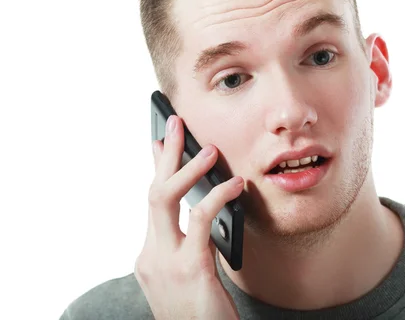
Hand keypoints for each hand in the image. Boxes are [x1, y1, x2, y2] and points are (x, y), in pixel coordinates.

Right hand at [134, 115, 242, 319]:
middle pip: (152, 192)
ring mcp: (165, 263)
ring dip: (185, 169)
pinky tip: (235, 185)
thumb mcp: (192, 275)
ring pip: (163, 200)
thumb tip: (203, 211)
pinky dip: (216, 197)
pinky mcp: (189, 269)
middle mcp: (151, 256)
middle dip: (164, 155)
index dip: (155, 169)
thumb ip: (192, 244)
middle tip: (175, 122)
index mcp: (151, 256)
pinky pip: (200, 220)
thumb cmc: (203, 316)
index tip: (160, 141)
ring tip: (208, 149)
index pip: (151, 203)